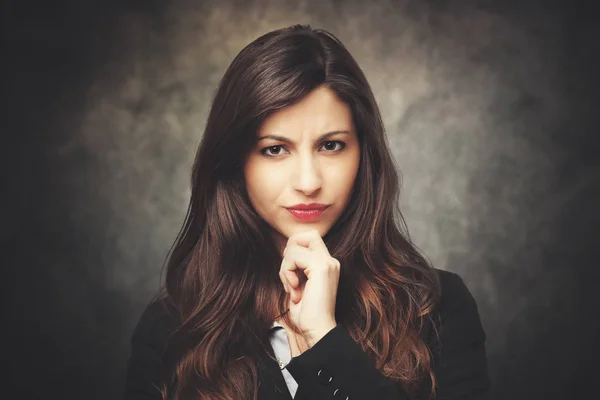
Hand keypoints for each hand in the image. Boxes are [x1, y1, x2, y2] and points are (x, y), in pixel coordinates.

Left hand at [278, 229, 338, 347]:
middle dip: (289, 251)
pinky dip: (287, 271)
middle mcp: (330, 261)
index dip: (294, 249)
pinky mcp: (321, 267)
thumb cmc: (307, 314)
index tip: (291, 273)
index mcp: (326, 265)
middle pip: (304, 234)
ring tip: (291, 287)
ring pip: (295, 244)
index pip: (309, 238)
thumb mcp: (299, 285)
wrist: (317, 330)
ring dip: (285, 267)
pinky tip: (294, 289)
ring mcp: (327, 262)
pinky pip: (294, 256)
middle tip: (289, 275)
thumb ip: (296, 268)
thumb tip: (286, 254)